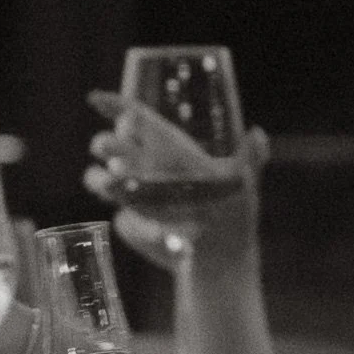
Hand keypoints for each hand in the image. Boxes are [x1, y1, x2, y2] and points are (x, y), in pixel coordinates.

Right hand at [84, 90, 267, 262]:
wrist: (221, 253)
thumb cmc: (234, 212)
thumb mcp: (245, 182)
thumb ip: (251, 158)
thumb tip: (256, 134)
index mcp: (167, 147)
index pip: (134, 118)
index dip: (114, 106)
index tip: (96, 99)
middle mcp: (144, 166)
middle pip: (109, 144)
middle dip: (105, 144)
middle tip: (118, 156)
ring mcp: (133, 194)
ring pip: (97, 177)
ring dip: (99, 179)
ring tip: (112, 186)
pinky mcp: (130, 221)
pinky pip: (120, 218)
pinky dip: (133, 223)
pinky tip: (157, 231)